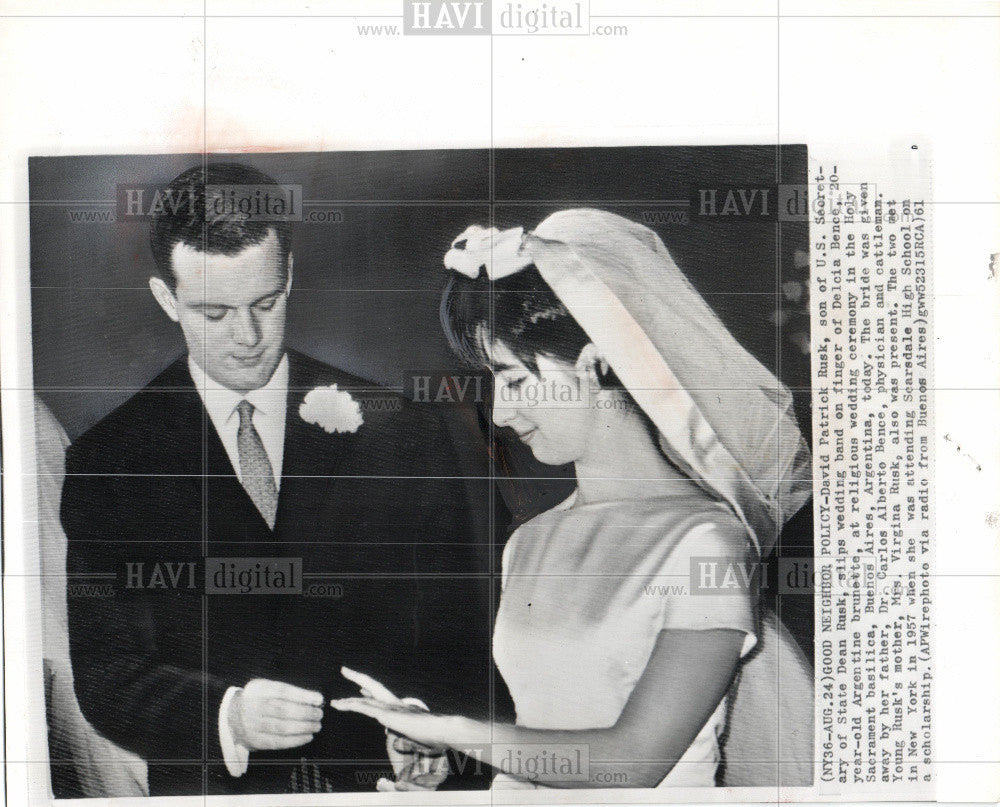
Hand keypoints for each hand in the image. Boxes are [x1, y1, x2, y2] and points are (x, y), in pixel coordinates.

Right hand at [228, 679, 323, 750]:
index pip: (283, 691)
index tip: (319, 699)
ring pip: (281, 728)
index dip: (303, 695)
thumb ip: (288, 692)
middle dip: (306, 713)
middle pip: (283, 710)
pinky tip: (307, 737)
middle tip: (319, 714)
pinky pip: (277, 742)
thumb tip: (314, 699)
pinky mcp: (254, 741)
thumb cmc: (258, 699)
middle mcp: (253, 706)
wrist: (231, 715)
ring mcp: (252, 725)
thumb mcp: (267, 687)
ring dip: (303, 728)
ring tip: (316, 725)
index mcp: (258, 689)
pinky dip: (295, 740)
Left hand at [338, 667, 448, 790]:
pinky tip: (342, 705)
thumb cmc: (435, 735)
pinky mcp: (387, 715)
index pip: (381, 696)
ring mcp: (391, 707)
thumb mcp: (418, 732)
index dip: (369, 690)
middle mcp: (394, 703)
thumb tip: (407, 736)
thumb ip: (409, 732)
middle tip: (345, 670)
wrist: (442, 729)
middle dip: (358, 678)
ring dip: (348, 700)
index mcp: (401, 707)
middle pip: (372, 686)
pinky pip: (365, 708)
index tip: (359, 687)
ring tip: (334, 702)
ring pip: (365, 699)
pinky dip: (352, 705)